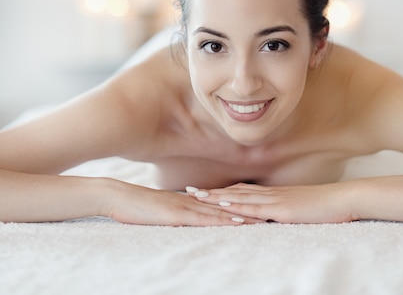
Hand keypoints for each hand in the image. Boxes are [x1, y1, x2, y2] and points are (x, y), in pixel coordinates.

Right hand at [104, 179, 262, 225]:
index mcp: (188, 200)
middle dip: (248, 210)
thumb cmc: (134, 205)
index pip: (219, 203)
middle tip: (270, 213)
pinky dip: (220, 220)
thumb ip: (174, 211)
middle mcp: (191, 201)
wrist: (116, 196)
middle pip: (224, 206)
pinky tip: (234, 222)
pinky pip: (203, 218)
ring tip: (262, 218)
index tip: (258, 209)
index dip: (239, 206)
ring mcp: (185, 206)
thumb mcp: (159, 210)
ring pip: (219, 211)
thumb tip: (185, 218)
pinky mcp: (177, 214)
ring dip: (241, 215)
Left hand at [187, 181, 355, 223]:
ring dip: (217, 197)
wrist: (341, 200)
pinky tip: (224, 205)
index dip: (220, 191)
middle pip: (234, 191)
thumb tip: (272, 217)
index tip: (201, 191)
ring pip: (239, 197)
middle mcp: (269, 193)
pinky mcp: (281, 209)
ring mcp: (274, 200)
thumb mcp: (298, 208)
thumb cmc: (323, 207)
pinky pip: (256, 208)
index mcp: (272, 194)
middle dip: (211, 192)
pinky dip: (238, 206)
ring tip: (197, 196)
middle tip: (188, 190)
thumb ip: (283, 211)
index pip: (240, 190)